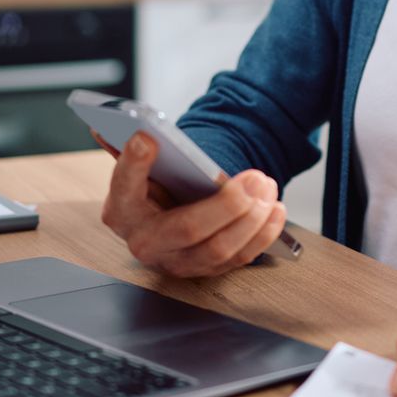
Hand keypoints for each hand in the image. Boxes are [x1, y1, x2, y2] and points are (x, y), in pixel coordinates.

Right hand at [97, 131, 286, 277]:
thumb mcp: (145, 166)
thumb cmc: (156, 184)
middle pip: (186, 228)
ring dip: (251, 218)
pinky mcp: (205, 270)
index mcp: (121, 209)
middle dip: (225, 204)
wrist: (168, 214)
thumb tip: (134, 125)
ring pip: (219, 248)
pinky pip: (239, 258)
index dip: (133, 164)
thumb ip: (139, 150)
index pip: (124, 187)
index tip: (146, 138)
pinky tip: (274, 209)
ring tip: (266, 187)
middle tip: (252, 179)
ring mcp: (176, 261)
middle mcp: (145, 242)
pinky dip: (262, 233)